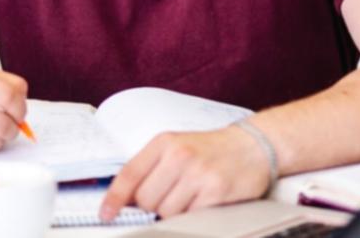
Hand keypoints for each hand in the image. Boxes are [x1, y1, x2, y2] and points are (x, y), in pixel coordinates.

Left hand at [100, 125, 270, 220]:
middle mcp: (179, 155)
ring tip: (190, 197)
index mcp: (164, 142)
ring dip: (175, 212)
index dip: (114, 199)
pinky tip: (205, 201)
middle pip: (146, 199)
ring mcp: (198, 173)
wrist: (253, 146)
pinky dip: (194, 215)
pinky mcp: (215, 191)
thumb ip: (151, 168)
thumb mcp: (176, 147)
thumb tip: (125, 199)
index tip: (106, 214)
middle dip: (153, 206)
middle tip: (170, 197)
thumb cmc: (211, 150)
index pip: (129, 174)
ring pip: (167, 212)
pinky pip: (191, 217)